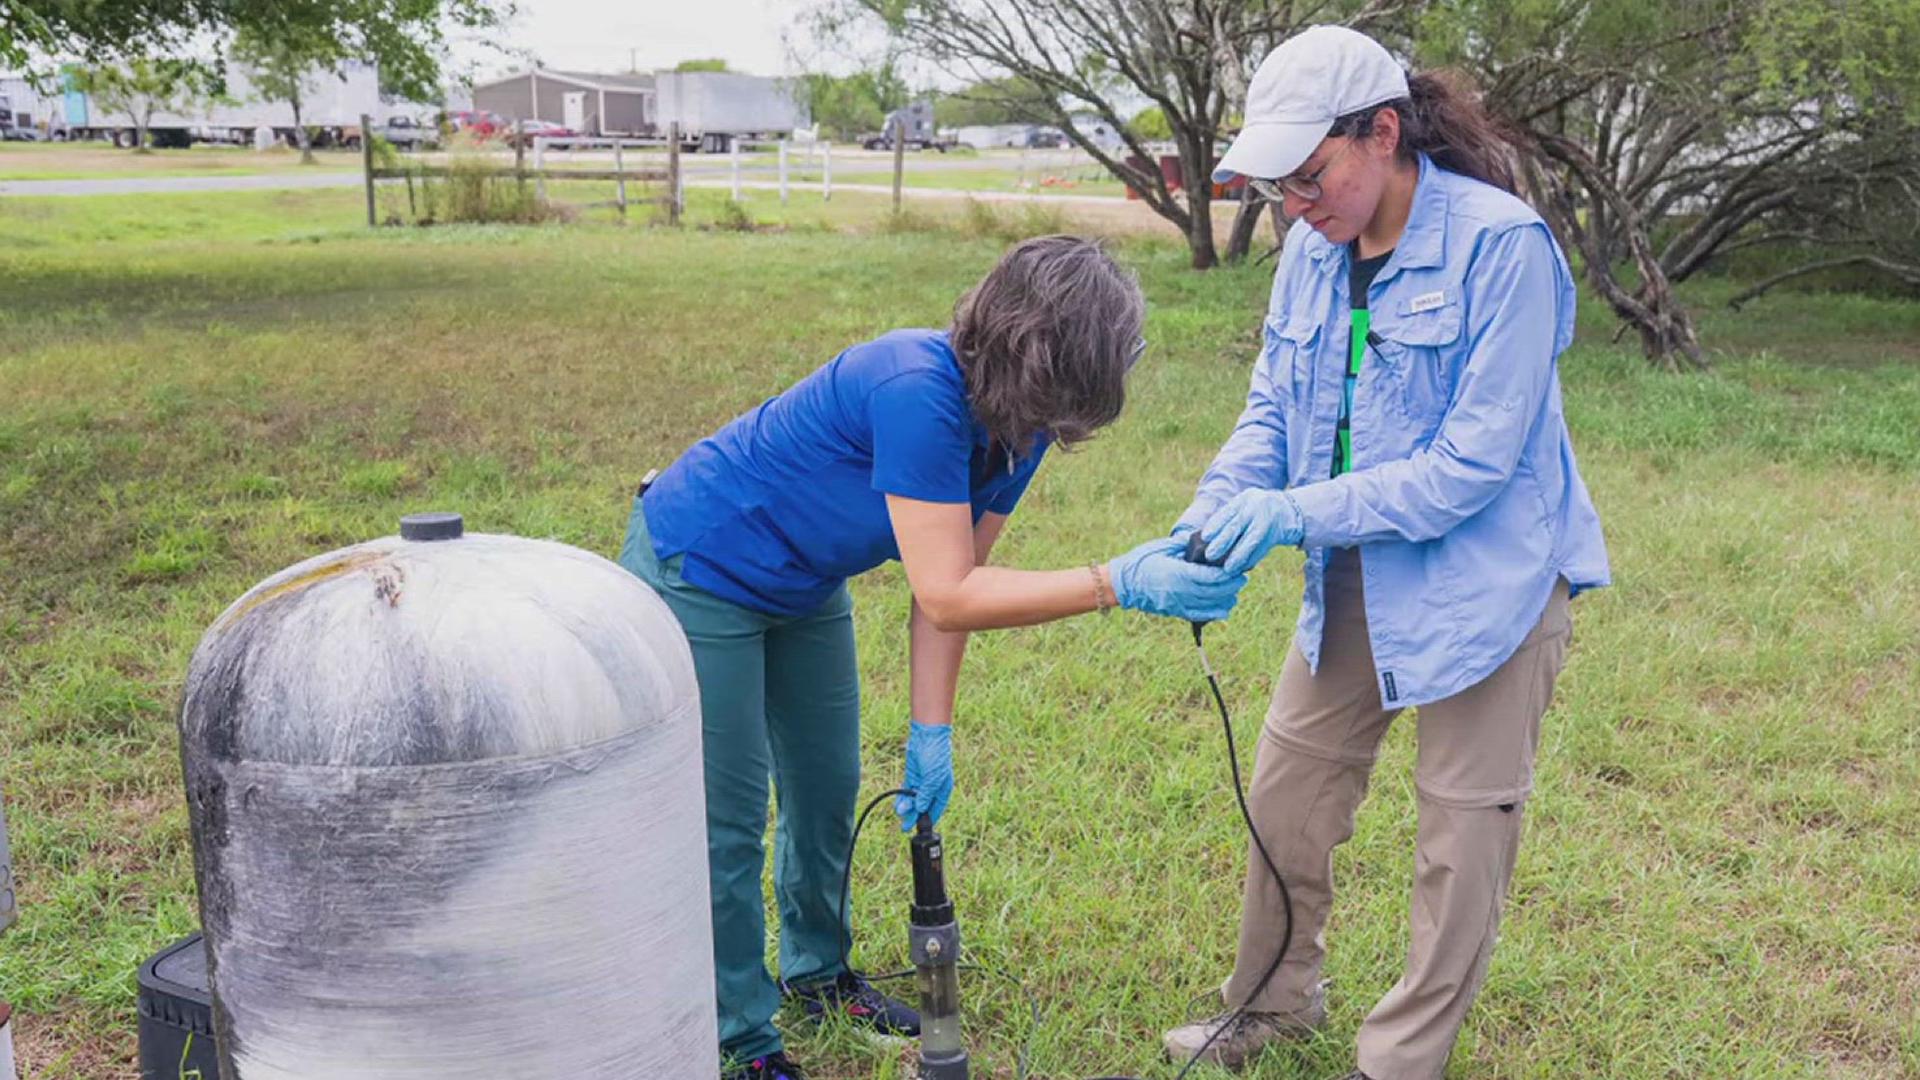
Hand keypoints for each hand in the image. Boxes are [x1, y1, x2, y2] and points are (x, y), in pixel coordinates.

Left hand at [895, 721, 952, 831]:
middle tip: (905, 827)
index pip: (936, 808)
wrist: (927, 736)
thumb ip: (926, 795)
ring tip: (900, 814)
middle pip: (922, 805)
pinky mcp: (912, 775)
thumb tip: (920, 808)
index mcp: (943, 789)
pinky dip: (902, 797)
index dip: (928, 819)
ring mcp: (922, 781)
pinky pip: (906, 790)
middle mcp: (933, 787)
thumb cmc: (936, 756)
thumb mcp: (933, 778)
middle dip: (914, 816)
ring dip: (907, 807)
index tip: (921, 829)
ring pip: (913, 799)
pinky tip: (898, 805)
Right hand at [1106, 536, 1248, 621]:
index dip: (1228, 573)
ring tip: (1234, 590)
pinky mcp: (1177, 612)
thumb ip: (1185, 544)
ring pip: (1212, 606)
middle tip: (1242, 577)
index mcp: (1179, 573)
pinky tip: (1225, 606)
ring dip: (1227, 598)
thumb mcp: (1163, 547)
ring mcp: (1179, 604)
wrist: (1122, 584)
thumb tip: (1204, 538)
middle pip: (1216, 592)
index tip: (1237, 566)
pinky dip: (1216, 612)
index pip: (1211, 576)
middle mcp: (1181, 592)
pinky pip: (1202, 616)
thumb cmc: (1141, 561)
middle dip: (1232, 585)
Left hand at [1200, 489, 1304, 574]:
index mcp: (1243, 499)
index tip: (1204, 537)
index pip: (1227, 512)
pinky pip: (1262, 549)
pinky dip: (1251, 559)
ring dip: (1238, 556)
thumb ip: (1229, 519)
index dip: (1215, 525)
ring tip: (1227, 568)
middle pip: (1237, 525)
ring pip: (1251, 540)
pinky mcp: (1277, 534)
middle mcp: (1255, 507)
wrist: (1286, 509)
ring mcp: (1267, 520)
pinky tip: (1242, 568)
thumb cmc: (1255, 511)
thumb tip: (1205, 539)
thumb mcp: (1243, 507)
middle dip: (1222, 542)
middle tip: (1210, 556)